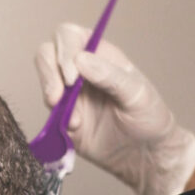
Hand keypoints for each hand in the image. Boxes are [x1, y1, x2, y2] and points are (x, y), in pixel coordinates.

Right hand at [35, 23, 194, 194]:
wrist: (145, 157)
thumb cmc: (149, 119)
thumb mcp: (137, 94)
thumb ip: (110, 76)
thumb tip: (81, 60)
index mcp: (100, 55)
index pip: (69, 37)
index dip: (64, 52)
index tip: (72, 79)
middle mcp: (80, 71)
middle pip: (47, 54)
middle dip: (48, 73)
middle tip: (58, 97)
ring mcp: (69, 95)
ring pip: (45, 82)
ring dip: (52, 97)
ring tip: (73, 119)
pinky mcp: (62, 119)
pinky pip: (47, 113)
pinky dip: (55, 120)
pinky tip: (75, 129)